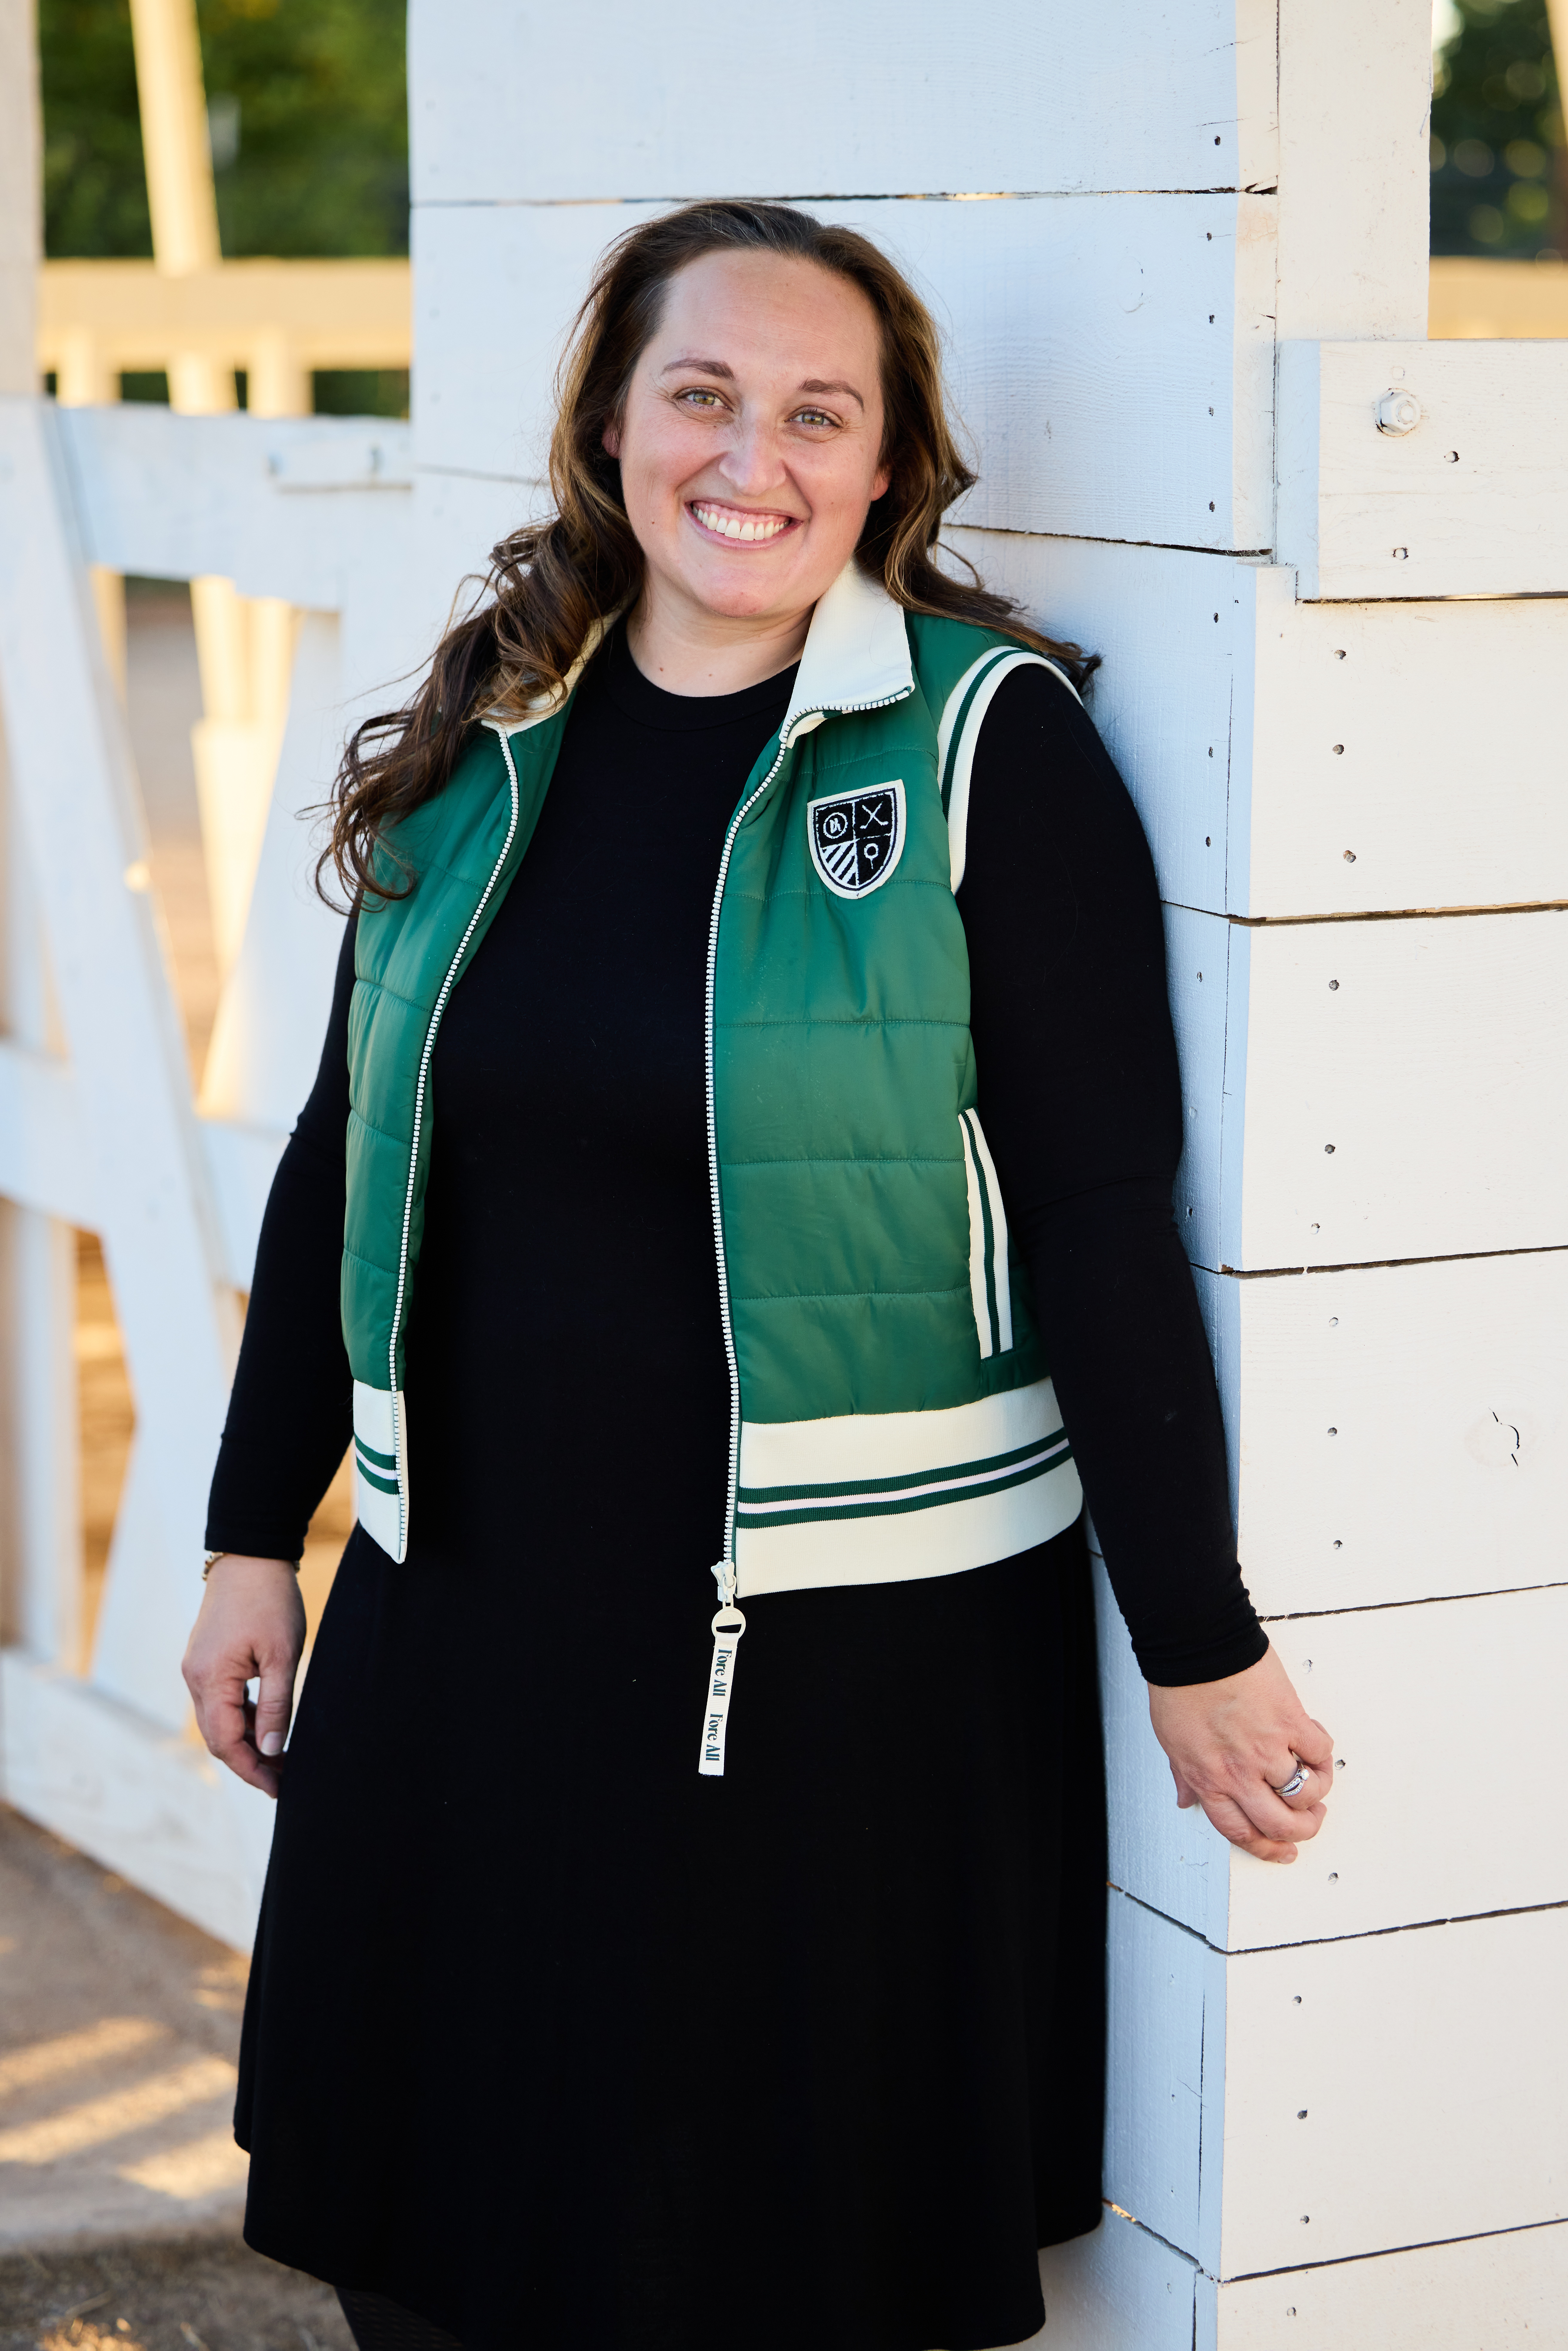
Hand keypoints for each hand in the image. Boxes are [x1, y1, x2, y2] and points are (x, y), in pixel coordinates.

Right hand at [182, 1556, 305, 1798]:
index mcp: (210, 1679)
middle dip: (248, 1762)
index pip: (226, 1742)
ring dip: (244, 1740)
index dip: (252, 1769)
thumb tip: (273, 1749)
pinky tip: (264, 1723)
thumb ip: (275, 1705)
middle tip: (282, 1779)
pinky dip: (240, 1717)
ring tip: (279, 1756)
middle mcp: (195, 1678)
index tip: (279, 1787)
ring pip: (217, 1720)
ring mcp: (196, 1668)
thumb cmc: (270, 1601)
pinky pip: (218, 1700)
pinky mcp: (204, 1659)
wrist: (250, 1555)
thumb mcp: (281, 1655)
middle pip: (217, 1737)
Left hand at [1147, 1644, 1334, 1864]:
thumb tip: (1186, 1799)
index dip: (1267, 1849)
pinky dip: (1322, 1753)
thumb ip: (1183, 1774)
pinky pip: (1319, 1752)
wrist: (1196, 1644)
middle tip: (1309, 1820)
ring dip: (1316, 1794)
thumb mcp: (1171, 1739)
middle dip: (1301, 1831)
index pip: (1240, 1832)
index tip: (1283, 1852)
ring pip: (1304, 1795)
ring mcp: (1266, 1748)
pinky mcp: (1290, 1722)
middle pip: (1279, 1824)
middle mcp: (1238, 1771)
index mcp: (1208, 1778)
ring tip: (1315, 1781)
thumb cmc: (1180, 1685)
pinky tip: (1314, 1743)